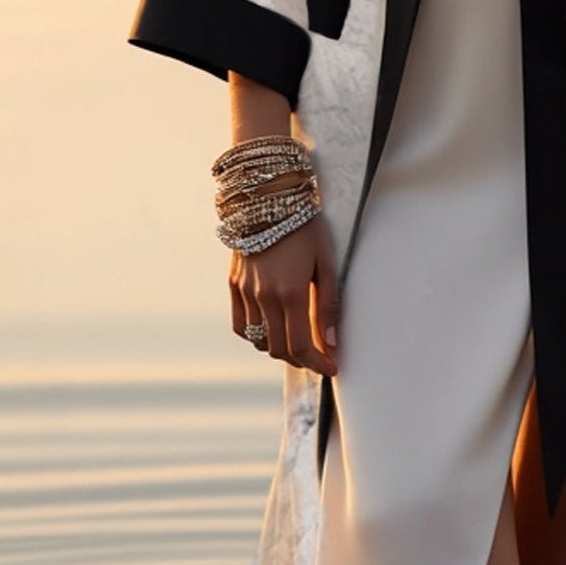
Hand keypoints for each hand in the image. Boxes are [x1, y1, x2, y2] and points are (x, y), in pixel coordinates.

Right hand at [228, 217, 339, 376]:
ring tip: (297, 342)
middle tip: (318, 356)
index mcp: (289, 293)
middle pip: (278, 349)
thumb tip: (331, 343)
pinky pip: (241, 325)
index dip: (317, 364)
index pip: (300, 346)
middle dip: (301, 359)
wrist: (268, 196)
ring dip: (279, 348)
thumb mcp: (325, 262)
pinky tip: (272, 328)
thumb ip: (328, 305)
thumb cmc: (304, 226)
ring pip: (258, 341)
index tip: (331, 368)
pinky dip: (256, 335)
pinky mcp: (234, 284)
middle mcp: (263, 297)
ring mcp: (244, 292)